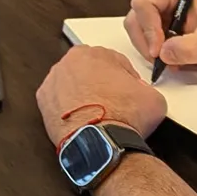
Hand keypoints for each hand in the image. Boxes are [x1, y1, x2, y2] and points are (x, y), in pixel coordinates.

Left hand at [36, 45, 167, 147]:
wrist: (102, 141)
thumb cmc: (124, 117)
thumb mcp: (153, 97)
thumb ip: (143, 87)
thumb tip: (139, 93)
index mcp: (94, 54)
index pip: (113, 60)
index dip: (125, 77)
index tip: (128, 89)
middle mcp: (68, 63)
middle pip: (89, 71)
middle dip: (100, 83)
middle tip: (113, 102)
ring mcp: (52, 82)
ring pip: (71, 85)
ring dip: (82, 95)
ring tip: (97, 113)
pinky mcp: (43, 102)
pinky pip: (59, 101)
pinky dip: (68, 109)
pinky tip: (82, 119)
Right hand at [125, 0, 196, 71]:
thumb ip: (188, 47)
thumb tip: (164, 53)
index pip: (145, 4)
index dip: (148, 27)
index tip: (158, 48)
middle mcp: (166, 2)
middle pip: (137, 18)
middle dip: (144, 40)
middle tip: (158, 59)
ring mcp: (165, 19)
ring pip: (139, 33)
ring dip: (149, 51)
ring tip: (168, 62)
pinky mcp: (167, 36)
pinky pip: (149, 46)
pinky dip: (155, 58)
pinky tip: (171, 64)